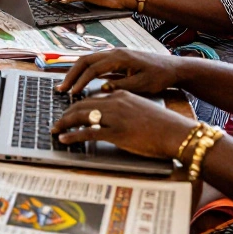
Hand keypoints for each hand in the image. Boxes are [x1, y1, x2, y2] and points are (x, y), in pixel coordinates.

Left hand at [52, 90, 197, 158]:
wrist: (177, 133)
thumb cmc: (162, 124)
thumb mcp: (140, 109)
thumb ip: (124, 109)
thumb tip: (110, 116)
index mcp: (122, 94)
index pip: (92, 97)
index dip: (77, 103)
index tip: (68, 110)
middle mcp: (116, 102)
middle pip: (82, 104)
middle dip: (66, 112)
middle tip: (56, 121)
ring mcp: (115, 117)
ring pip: (81, 115)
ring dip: (64, 122)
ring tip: (55, 129)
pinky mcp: (116, 132)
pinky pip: (87, 132)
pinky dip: (72, 135)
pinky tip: (64, 138)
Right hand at [56, 48, 183, 95]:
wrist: (173, 67)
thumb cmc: (160, 76)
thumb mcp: (142, 84)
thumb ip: (121, 85)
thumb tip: (102, 88)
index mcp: (120, 57)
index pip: (93, 68)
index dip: (81, 81)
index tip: (73, 93)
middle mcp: (114, 52)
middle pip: (85, 60)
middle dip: (71, 74)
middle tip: (62, 88)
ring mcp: (114, 54)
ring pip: (88, 59)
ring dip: (75, 72)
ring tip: (67, 85)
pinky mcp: (116, 58)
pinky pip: (95, 62)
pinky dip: (84, 70)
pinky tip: (80, 80)